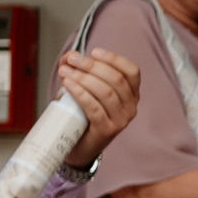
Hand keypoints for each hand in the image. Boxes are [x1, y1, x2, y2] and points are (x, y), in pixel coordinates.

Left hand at [56, 49, 140, 165]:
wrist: (80, 146)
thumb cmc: (83, 114)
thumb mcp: (86, 90)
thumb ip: (79, 71)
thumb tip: (69, 56)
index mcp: (132, 94)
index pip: (132, 71)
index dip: (114, 59)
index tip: (94, 51)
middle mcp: (131, 107)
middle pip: (116, 79)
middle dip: (92, 66)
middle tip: (72, 59)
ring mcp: (121, 120)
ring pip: (106, 92)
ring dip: (83, 78)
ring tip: (65, 71)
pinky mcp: (107, 130)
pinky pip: (94, 107)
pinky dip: (80, 93)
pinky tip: (68, 84)